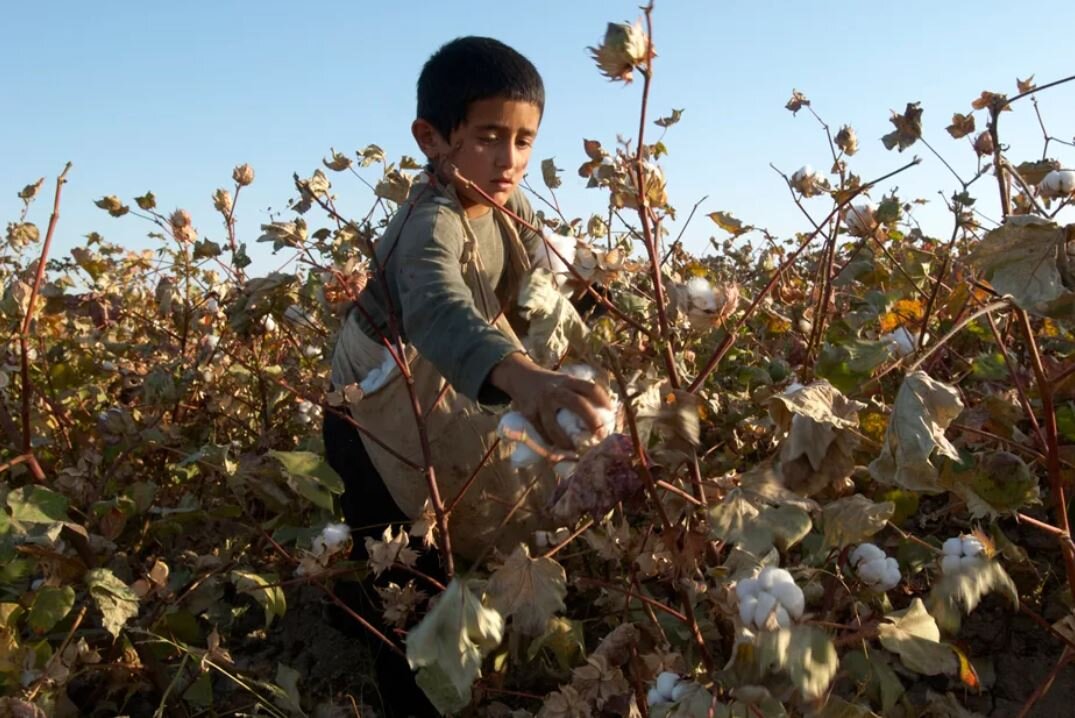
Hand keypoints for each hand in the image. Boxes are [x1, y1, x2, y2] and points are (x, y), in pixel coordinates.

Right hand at [490, 352, 611, 450]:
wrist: (519, 376)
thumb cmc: (550, 385)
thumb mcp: (565, 381)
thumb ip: (579, 393)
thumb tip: (603, 414)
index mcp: (568, 381)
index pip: (590, 388)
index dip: (604, 400)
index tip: (611, 413)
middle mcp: (555, 390)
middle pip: (577, 404)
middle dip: (591, 420)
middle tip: (599, 435)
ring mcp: (541, 403)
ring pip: (553, 425)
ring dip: (565, 441)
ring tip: (574, 450)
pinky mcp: (529, 413)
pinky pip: (541, 432)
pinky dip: (550, 442)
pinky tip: (557, 448)